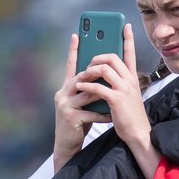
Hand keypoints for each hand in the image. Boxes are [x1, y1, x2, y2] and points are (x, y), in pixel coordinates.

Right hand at [52, 33, 109, 169]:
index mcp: (67, 87)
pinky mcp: (70, 118)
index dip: (73, 50)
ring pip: (88, 94)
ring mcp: (65, 105)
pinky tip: (112, 116)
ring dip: (103, 94)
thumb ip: (90, 89)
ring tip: (116, 93)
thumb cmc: (79, 121)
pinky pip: (91, 112)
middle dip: (96, 72)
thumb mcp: (84, 102)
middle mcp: (62, 93)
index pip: (71, 65)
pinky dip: (103, 114)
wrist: (67, 144)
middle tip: (111, 67)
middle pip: (82, 77)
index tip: (77, 34)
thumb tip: (105, 74)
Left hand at [73, 24, 148, 149]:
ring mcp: (124, 88)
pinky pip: (98, 86)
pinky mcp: (116, 99)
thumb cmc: (129, 115)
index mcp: (132, 77)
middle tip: (88, 64)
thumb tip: (102, 72)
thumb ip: (118, 82)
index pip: (130, 53)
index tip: (125, 26)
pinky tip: (79, 86)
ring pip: (104, 68)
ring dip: (89, 70)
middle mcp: (130, 80)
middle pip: (112, 57)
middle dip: (97, 57)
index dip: (128, 38)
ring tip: (81, 76)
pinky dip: (86, 85)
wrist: (137, 133)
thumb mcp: (127, 94)